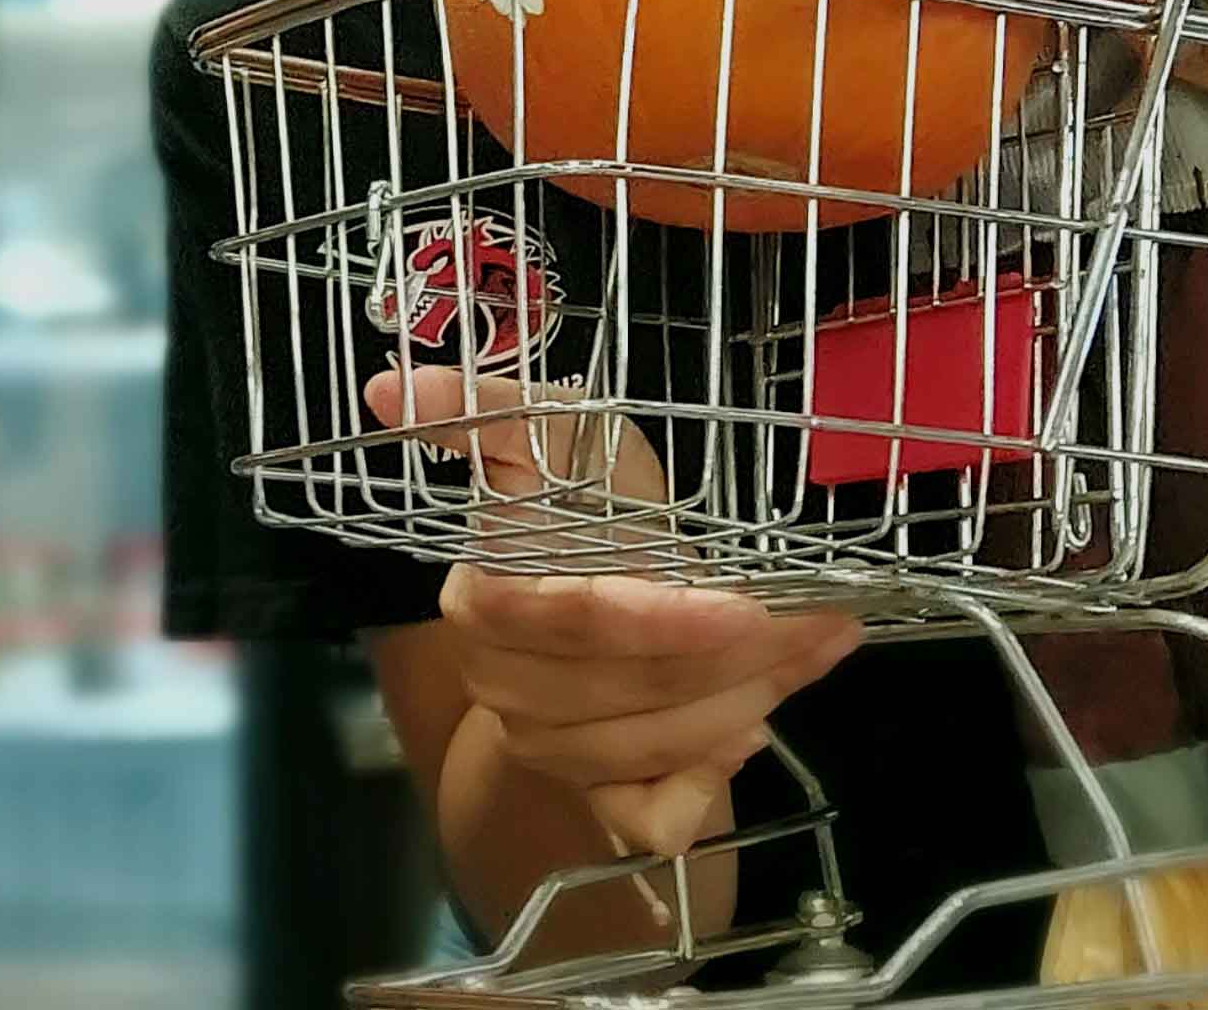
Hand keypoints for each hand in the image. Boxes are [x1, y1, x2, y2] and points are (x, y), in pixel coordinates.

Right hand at [365, 367, 856, 856]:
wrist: (603, 579)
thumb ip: (485, 411)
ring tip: (805, 650)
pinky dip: (705, 784)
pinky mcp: (590, 797)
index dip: (652, 620)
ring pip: (646, 750)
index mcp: (483, 600)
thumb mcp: (559, 432)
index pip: (565, 620)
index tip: (740, 604)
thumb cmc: (589, 494)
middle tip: (815, 620)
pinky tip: (747, 731)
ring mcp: (542, 748)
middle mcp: (499, 685)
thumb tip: (392, 388)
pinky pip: (648, 819)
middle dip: (728, 661)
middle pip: (619, 690)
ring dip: (740, 704)